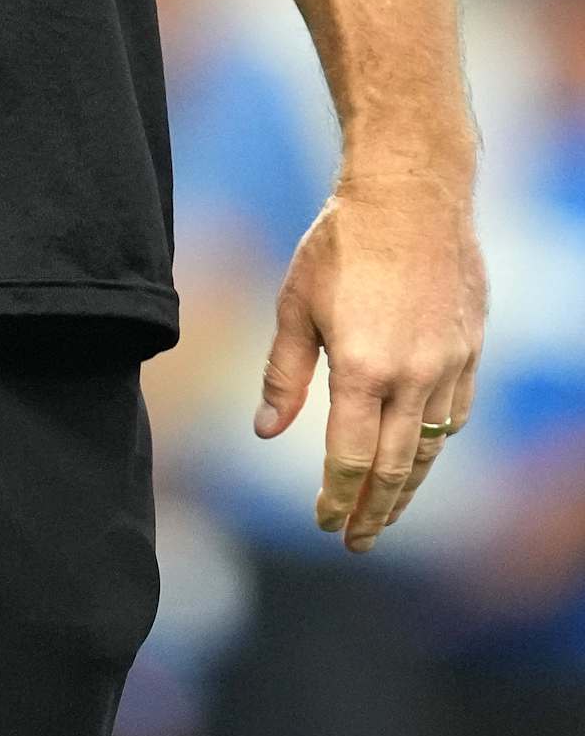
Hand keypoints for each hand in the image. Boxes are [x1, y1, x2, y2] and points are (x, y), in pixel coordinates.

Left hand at [250, 168, 486, 551]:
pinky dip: (435, 444)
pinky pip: (456, 414)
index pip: (350, 459)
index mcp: (364, 368)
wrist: (412, 193)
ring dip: (406, 487)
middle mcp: (413, 376)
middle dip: (373, 512)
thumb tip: (265, 431)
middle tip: (356, 542)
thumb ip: (284, 374)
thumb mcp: (296, 304)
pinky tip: (417, 456)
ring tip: (385, 513)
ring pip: (430, 447)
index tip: (324, 524)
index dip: (336, 499)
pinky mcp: (471, 350)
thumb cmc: (342, 242)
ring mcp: (449, 365)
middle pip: (394, 468)